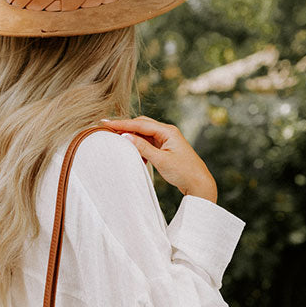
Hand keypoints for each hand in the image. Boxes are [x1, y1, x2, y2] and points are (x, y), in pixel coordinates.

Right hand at [101, 115, 217, 202]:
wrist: (199, 183)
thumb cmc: (183, 172)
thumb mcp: (161, 160)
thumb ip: (143, 147)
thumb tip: (125, 136)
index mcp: (167, 131)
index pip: (140, 124)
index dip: (122, 124)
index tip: (106, 123)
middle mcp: (167, 132)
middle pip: (141, 125)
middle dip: (125, 127)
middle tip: (108, 130)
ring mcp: (167, 139)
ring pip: (144, 134)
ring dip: (132, 138)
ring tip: (118, 142)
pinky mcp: (166, 148)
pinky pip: (149, 143)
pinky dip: (140, 147)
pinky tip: (135, 155)